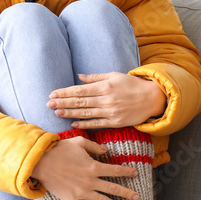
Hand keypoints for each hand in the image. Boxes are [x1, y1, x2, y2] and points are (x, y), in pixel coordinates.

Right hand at [31, 136, 139, 199]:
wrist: (41, 162)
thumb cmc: (60, 149)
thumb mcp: (79, 142)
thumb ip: (94, 146)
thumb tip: (106, 150)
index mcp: (93, 166)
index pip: (115, 170)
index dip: (127, 172)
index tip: (136, 174)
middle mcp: (91, 180)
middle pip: (113, 188)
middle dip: (127, 192)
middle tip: (138, 197)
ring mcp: (82, 192)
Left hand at [47, 72, 166, 128]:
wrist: (151, 98)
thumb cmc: (131, 85)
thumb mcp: (114, 76)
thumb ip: (96, 77)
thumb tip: (79, 77)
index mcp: (105, 86)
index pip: (80, 90)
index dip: (65, 92)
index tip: (53, 94)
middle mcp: (106, 99)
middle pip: (80, 102)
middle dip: (63, 103)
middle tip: (48, 104)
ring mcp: (111, 111)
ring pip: (86, 113)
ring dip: (70, 113)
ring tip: (57, 113)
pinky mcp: (115, 122)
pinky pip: (97, 123)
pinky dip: (84, 124)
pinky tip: (73, 123)